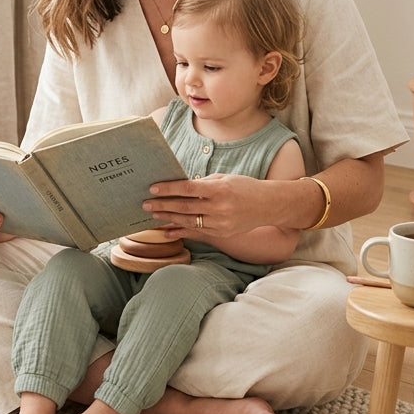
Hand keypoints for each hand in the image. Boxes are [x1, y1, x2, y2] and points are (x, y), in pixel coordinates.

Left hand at [143, 173, 266, 241]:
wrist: (268, 206)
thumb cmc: (245, 187)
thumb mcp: (225, 179)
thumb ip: (203, 184)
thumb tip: (180, 187)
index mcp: (219, 189)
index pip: (188, 189)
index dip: (169, 189)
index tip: (153, 188)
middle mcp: (219, 208)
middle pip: (184, 207)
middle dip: (163, 205)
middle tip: (145, 204)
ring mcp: (221, 223)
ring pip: (188, 221)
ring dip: (168, 218)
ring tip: (153, 215)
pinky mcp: (222, 234)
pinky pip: (197, 232)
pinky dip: (181, 231)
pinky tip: (167, 231)